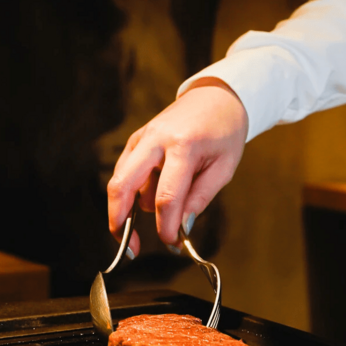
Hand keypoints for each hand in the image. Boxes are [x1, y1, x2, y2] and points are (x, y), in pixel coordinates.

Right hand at [107, 78, 247, 249]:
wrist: (217, 97)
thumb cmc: (225, 132)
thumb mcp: (224, 167)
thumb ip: (200, 198)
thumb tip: (181, 228)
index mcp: (183, 145)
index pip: (167, 196)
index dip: (166, 226)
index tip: (172, 244)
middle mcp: (155, 139)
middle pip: (123, 185)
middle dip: (120, 222)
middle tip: (131, 248)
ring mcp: (141, 137)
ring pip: (120, 180)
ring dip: (130, 208)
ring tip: (156, 218)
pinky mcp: (136, 139)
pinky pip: (125, 171)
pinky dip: (132, 192)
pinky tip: (150, 200)